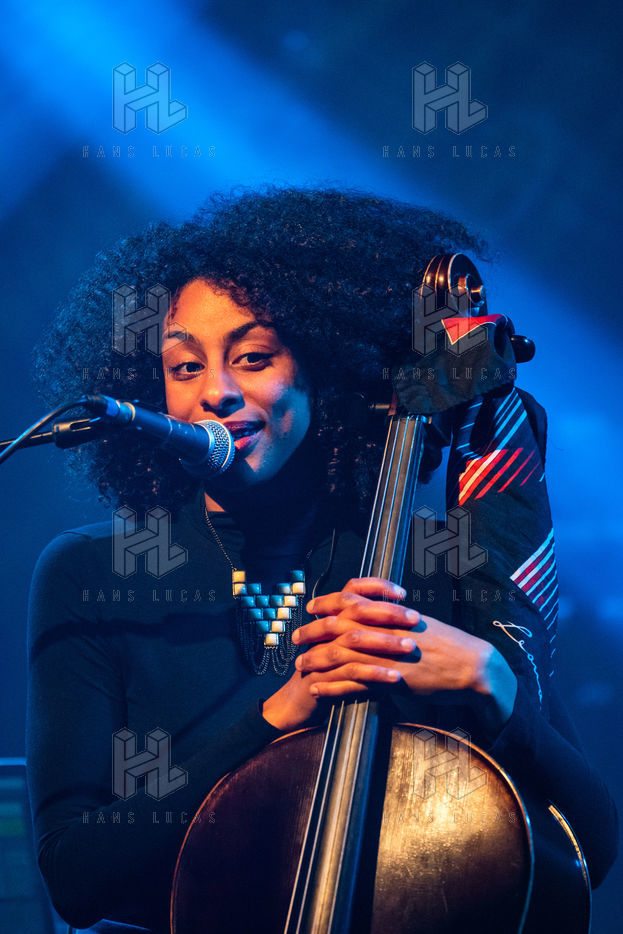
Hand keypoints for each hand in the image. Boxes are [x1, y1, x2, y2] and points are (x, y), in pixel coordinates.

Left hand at [261, 577, 516, 733]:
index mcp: (392, 613)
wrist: (473, 666)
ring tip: (300, 667)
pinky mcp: (391, 680)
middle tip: (295, 638)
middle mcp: (384, 630)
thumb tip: (379, 614)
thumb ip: (396, 618)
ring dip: (317, 660)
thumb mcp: (420, 622)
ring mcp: (386, 655)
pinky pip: (354, 682)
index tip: (312, 606)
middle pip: (338, 627)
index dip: (328, 602)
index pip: (351, 600)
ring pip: (341, 655)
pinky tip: (319, 688)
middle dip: (313, 632)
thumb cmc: (450, 643)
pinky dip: (333, 685)